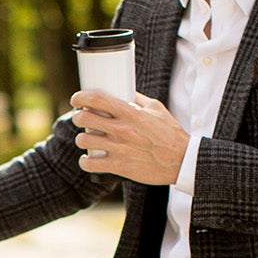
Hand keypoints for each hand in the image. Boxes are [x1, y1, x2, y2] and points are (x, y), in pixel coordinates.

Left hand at [71, 90, 188, 185]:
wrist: (181, 161)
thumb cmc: (170, 134)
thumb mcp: (157, 109)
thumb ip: (138, 99)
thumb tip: (125, 91)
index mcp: (131, 113)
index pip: (97, 99)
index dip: (81, 96)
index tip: (76, 98)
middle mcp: (122, 130)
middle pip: (84, 119)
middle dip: (78, 117)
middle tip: (81, 119)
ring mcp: (119, 149)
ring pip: (84, 141)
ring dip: (81, 139)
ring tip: (87, 139)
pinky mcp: (119, 167)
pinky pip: (90, 164)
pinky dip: (85, 162)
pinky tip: (88, 159)